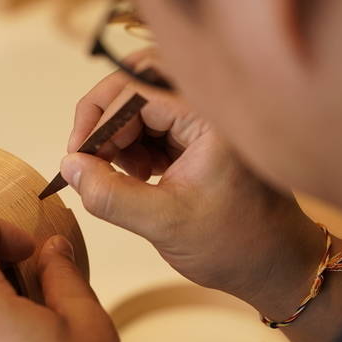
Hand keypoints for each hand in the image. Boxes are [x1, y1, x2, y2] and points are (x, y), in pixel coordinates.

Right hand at [62, 53, 324, 316]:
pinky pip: (150, 122)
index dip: (97, 118)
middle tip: (89, 155)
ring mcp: (202, 118)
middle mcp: (208, 106)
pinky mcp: (195, 134)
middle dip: (105, 116)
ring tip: (126, 176)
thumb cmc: (233, 244)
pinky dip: (131, 144)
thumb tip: (68, 166)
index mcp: (210, 117)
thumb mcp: (163, 224)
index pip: (135, 89)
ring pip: (140, 100)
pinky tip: (138, 176)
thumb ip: (110, 195)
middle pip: (137, 79)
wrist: (273, 263)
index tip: (76, 157)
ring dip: (118, 133)